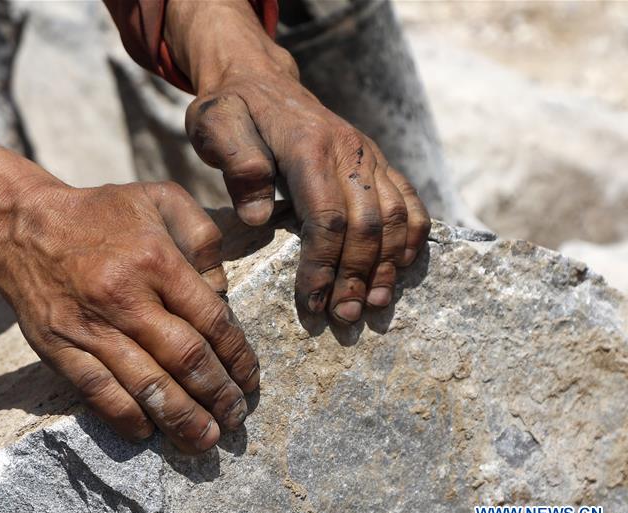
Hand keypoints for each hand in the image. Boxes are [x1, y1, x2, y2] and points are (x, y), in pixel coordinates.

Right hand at [0, 113, 258, 452]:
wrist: (23, 227)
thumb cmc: (101, 213)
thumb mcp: (161, 198)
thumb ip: (203, 235)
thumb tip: (222, 290)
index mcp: (156, 260)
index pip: (211, 320)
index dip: (238, 357)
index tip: (249, 381)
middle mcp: (125, 297)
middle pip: (185, 358)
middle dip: (218, 395)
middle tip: (236, 419)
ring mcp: (90, 327)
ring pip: (145, 384)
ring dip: (181, 418)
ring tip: (204, 440)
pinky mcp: (60, 348)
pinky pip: (98, 392)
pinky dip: (126, 417)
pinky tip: (149, 431)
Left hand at [166, 2, 430, 326]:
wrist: (261, 79)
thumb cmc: (232, 110)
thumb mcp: (215, 125)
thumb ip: (236, 163)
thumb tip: (258, 217)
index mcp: (308, 146)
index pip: (326, 218)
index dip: (322, 266)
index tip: (312, 303)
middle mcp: (348, 149)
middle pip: (367, 224)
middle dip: (356, 276)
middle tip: (343, 318)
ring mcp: (368, 154)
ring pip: (395, 216)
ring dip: (388, 266)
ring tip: (373, 306)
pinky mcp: (376, 160)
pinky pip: (409, 199)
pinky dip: (412, 237)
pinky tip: (402, 269)